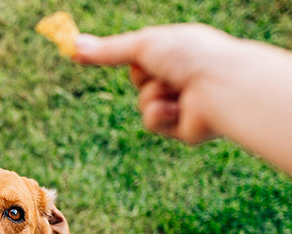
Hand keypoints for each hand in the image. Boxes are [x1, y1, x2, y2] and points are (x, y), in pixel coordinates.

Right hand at [75, 24, 241, 143]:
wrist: (219, 86)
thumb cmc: (189, 56)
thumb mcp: (142, 46)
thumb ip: (108, 50)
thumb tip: (72, 45)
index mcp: (180, 51)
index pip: (144, 57)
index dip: (134, 58)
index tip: (104, 57)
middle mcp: (184, 76)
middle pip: (141, 82)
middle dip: (144, 78)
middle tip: (161, 71)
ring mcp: (185, 103)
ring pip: (144, 104)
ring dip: (152, 96)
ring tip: (176, 90)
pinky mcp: (185, 129)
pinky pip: (154, 123)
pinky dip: (160, 115)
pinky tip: (179, 109)